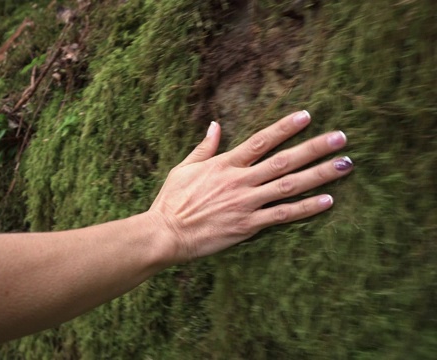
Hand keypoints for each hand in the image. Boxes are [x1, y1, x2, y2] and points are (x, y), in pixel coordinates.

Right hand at [148, 111, 352, 261]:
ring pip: (290, 185)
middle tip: (341, 137)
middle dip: (314, 147)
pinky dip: (306, 208)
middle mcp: (240, 180)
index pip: (261, 141)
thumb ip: (204, 147)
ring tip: (345, 164)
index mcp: (224, 164)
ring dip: (319, 174)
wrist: (166, 233)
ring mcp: (246, 203)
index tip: (306, 116)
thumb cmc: (172, 201)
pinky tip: (328, 200)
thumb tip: (215, 125)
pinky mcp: (248, 225)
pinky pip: (283, 215)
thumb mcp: (184, 168)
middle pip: (284, 160)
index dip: (284, 127)